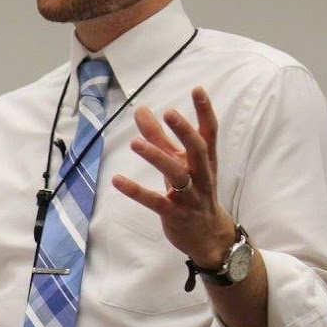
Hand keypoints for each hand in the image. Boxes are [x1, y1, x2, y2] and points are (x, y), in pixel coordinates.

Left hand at [111, 87, 235, 267]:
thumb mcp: (179, 163)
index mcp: (205, 161)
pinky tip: (117, 180)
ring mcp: (190, 197)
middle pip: (197, 150)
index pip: (209, 133)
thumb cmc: (193, 191)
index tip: (197, 89)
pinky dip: (136, 191)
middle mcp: (201, 176)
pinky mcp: (175, 214)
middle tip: (169, 113)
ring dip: (157, 158)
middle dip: (185, 131)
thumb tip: (140, 110)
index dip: (205, 112)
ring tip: (136, 143)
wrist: (209, 236)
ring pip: (177, 175)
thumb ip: (160, 137)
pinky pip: (156, 202)